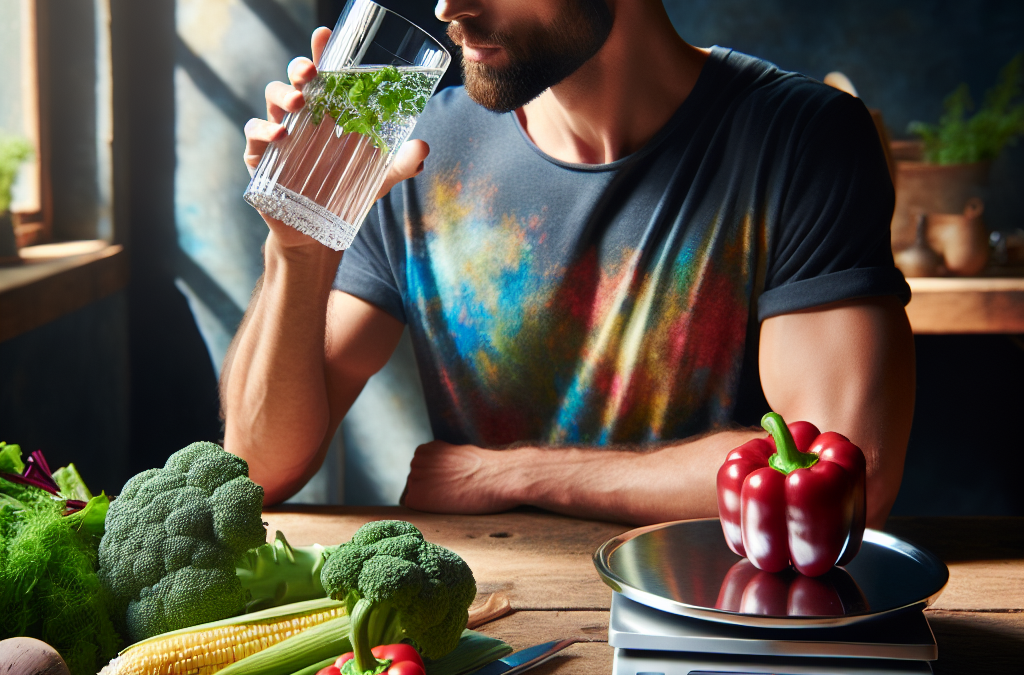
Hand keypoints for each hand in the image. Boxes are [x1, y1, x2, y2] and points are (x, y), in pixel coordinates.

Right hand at [243, 27, 429, 249]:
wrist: (316, 234)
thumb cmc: (344, 196)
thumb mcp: (377, 179)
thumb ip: (400, 164)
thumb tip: (423, 149)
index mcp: (327, 114)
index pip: (323, 76)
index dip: (321, 52)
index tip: (325, 34)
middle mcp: (300, 118)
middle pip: (294, 80)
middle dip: (300, 68)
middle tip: (312, 71)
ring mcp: (277, 136)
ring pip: (272, 100)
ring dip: (282, 95)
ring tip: (298, 102)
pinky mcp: (260, 159)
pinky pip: (254, 135)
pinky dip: (263, 131)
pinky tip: (280, 135)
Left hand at [402, 441, 522, 513]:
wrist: (496, 477)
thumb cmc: (486, 468)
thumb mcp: (459, 456)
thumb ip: (442, 463)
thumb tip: (436, 476)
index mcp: (425, 450)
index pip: (421, 471)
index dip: (437, 480)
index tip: (453, 482)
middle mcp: (415, 461)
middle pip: (417, 483)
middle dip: (432, 489)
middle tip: (455, 491)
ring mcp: (414, 478)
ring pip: (416, 495)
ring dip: (431, 499)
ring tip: (454, 496)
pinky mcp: (416, 498)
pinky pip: (415, 509)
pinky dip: (429, 510)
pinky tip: (448, 504)